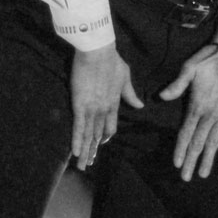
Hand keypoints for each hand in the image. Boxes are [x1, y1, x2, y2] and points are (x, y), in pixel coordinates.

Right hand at [70, 43, 143, 169]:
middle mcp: (103, 110)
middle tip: (90, 164)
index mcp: (114, 103)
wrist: (98, 51)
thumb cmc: (112, 60)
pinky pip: (79, 127)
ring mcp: (92, 109)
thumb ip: (130, 93)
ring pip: (89, 135)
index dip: (104, 136)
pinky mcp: (80, 105)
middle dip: (94, 150)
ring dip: (86, 151)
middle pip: (98, 134)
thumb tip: (140, 105)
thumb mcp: (125, 77)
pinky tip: (76, 153)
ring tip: (83, 166)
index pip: (110, 126)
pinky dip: (78, 140)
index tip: (100, 143)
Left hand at [159, 43, 217, 179]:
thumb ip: (177, 85)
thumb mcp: (190, 68)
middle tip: (186, 178)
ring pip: (214, 142)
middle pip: (199, 143)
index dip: (181, 150)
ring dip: (208, 159)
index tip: (177, 165)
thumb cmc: (210, 60)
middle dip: (192, 161)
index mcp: (197, 106)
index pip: (186, 133)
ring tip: (203, 174)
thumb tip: (161, 97)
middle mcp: (210, 115)